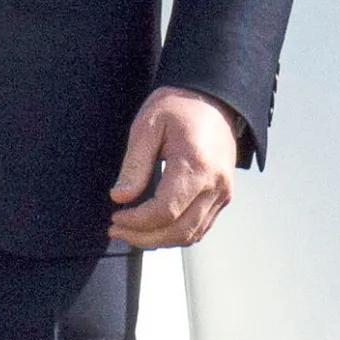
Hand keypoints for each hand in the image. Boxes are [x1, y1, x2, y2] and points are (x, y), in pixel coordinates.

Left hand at [108, 87, 238, 247]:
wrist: (212, 98)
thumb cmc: (179, 107)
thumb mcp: (148, 127)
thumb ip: (134, 165)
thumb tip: (121, 197)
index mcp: (196, 166)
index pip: (165, 211)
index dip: (137, 221)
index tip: (115, 216)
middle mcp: (216, 184)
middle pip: (179, 231)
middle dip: (144, 238)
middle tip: (117, 230)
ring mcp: (223, 192)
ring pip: (191, 235)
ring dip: (159, 240)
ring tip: (131, 232)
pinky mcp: (223, 195)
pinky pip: (200, 227)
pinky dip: (176, 234)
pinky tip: (154, 227)